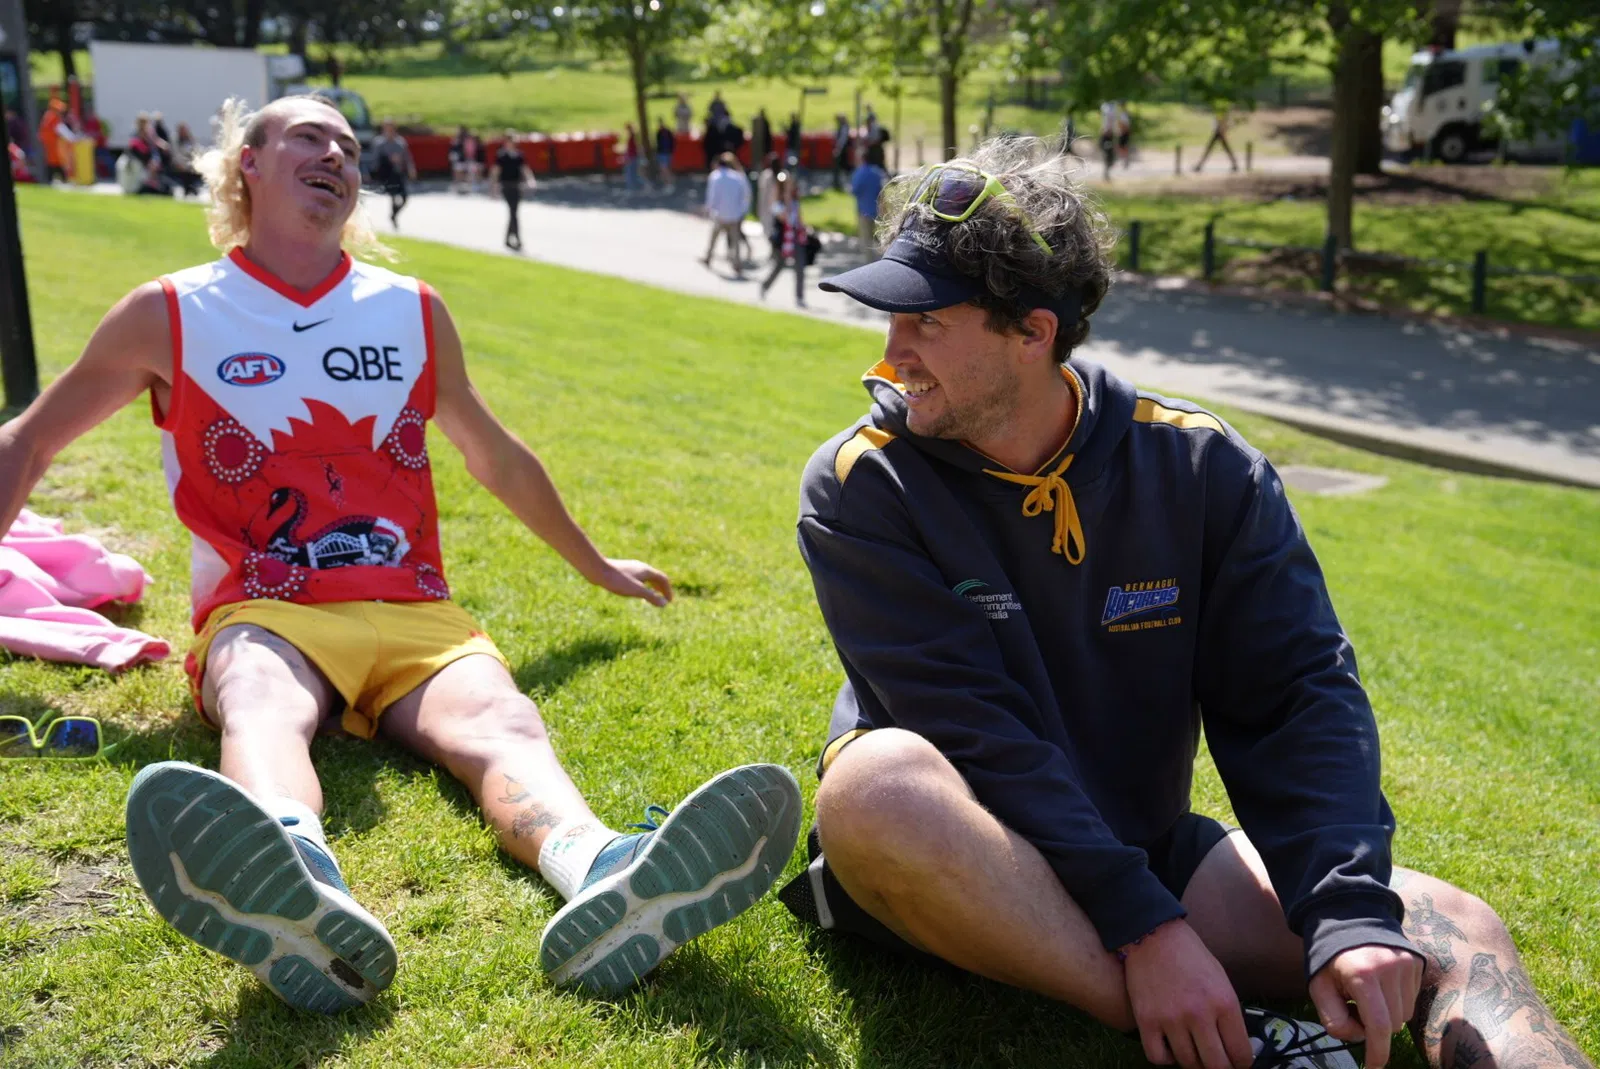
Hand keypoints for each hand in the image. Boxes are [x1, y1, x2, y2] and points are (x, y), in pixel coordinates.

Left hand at [591, 558, 672, 606]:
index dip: (668, 591)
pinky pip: (638, 577)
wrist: (598, 570)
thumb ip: (651, 597)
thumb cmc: (618, 580)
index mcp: (647, 570)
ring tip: (651, 596)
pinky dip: (643, 585)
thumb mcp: (637, 591)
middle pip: (656, 577)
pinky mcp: (623, 570)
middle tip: (663, 599)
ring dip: (652, 586)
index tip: (668, 601)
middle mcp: (641, 567)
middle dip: (661, 588)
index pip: (663, 579)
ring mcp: (632, 567)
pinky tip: (634, 590)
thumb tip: (664, 603)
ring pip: (646, 577)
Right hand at [1122, 920, 1254, 1068]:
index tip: (1237, 1061)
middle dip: (1220, 1067)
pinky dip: (1166, 1058)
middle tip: (1216, 1060)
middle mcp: (1199, 1014)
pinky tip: (1170, 1046)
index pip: (1241, 1054)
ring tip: (1193, 1049)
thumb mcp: (1221, 980)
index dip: (1241, 1063)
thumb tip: (1235, 1045)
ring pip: (1188, 1063)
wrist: (1153, 935)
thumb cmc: (1190, 956)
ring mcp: (1171, 1019)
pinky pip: (1158, 1057)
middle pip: (1216, 1066)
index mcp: (1224, 1002)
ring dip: (1193, 1061)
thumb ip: (1229, 1014)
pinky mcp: (1146, 1020)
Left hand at [1309, 945, 1423, 1068]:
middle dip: (1375, 1027)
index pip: (1378, 1025)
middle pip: (1392, 1024)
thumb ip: (1333, 1019)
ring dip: (1388, 1014)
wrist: (1348, 919)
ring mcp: (1407, 964)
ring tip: (1368, 994)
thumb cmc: (1329, 959)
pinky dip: (1398, 1001)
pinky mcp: (1417, 962)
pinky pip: (1413, 998)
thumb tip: (1360, 1038)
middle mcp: (1390, 968)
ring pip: (1406, 1014)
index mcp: (1362, 975)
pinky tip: (1382, 985)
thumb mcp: (1318, 987)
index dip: (1377, 1052)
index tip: (1373, 1067)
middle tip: (1355, 1007)